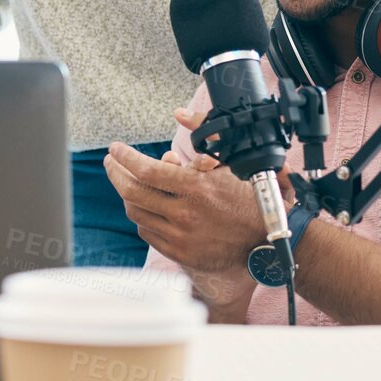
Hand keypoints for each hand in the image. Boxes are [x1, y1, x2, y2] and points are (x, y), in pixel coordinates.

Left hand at [104, 133, 264, 315]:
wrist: (270, 239)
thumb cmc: (250, 196)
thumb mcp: (230, 164)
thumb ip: (202, 142)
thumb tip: (175, 126)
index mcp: (197, 188)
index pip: (146, 171)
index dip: (125, 157)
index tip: (115, 149)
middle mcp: (185, 214)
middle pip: (132, 192)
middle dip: (115, 173)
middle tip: (111, 162)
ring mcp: (182, 237)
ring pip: (138, 213)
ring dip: (129, 195)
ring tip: (129, 182)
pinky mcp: (182, 254)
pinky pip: (148, 233)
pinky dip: (143, 217)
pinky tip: (145, 206)